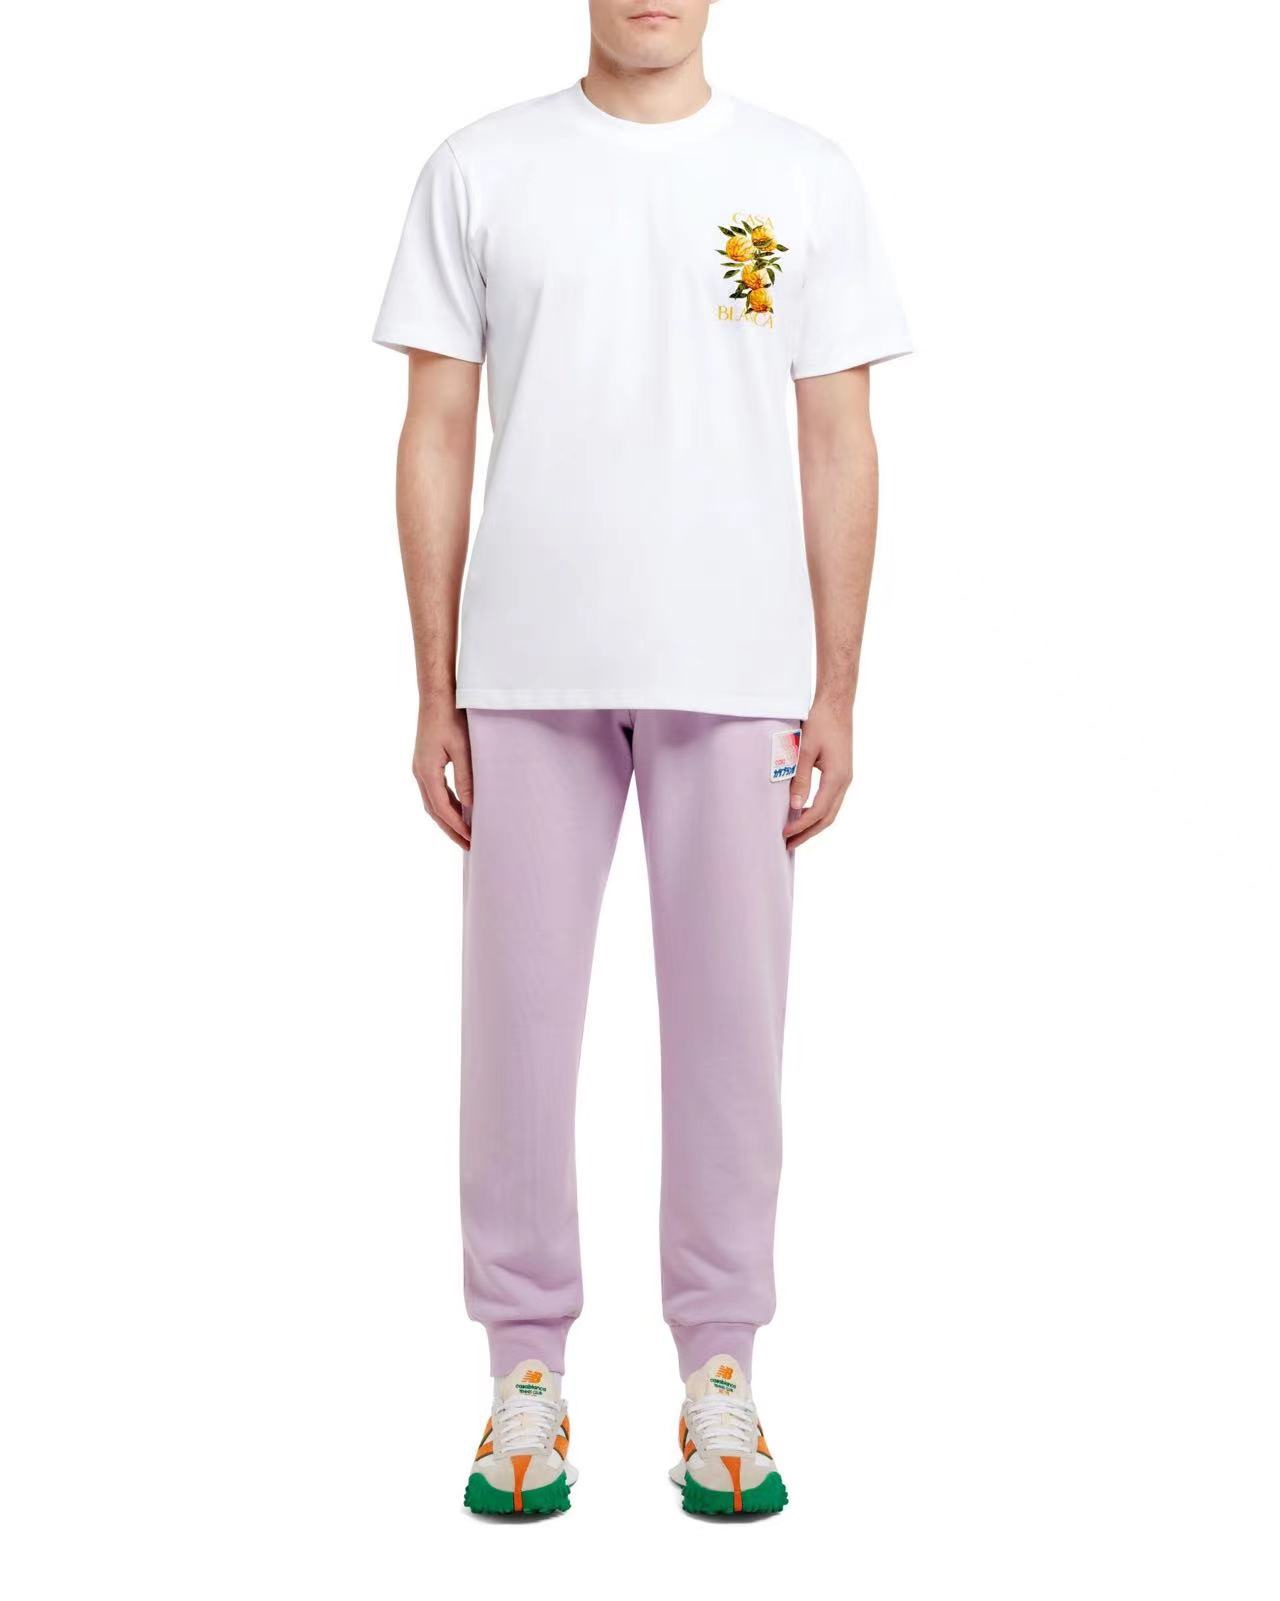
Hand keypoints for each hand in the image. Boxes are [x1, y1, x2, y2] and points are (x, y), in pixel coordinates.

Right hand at [413, 700, 472, 849]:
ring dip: (448, 819)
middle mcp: (420, 772)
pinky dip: (446, 805)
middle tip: (469, 846)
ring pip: (432, 803)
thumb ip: (466, 778)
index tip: (472, 839)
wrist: (436, 696)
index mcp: (427, 771)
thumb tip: (471, 805)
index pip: (442, 808)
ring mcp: (420, 768)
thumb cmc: (451, 718)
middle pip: (434, 811)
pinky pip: (434, 792)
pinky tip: (459, 809)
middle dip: (451, 830)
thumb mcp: (463, 749)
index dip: (457, 826)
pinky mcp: (425, 763)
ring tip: (465, 833)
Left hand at [784, 699, 852, 848]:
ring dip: (813, 825)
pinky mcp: (841, 774)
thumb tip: (795, 806)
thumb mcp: (805, 750)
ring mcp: (845, 778)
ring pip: (831, 811)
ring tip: (794, 835)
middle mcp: (845, 781)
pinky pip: (831, 800)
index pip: (818, 811)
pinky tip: (802, 814)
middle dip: (808, 833)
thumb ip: (800, 778)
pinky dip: (817, 812)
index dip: (801, 826)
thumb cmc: (820, 723)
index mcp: (837, 777)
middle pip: (827, 818)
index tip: (783, 834)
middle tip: (787, 846)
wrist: (837, 705)